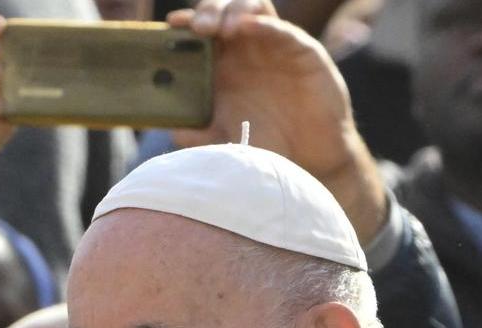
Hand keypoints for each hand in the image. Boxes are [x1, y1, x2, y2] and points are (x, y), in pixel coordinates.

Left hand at [167, 0, 387, 238]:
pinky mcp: (304, 53)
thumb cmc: (264, 146)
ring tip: (221, 30)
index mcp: (220, 65)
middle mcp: (245, 51)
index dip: (187, 21)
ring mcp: (275, 48)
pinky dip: (265, 24)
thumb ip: (198, 134)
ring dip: (234, 11)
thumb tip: (173, 130)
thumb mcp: (222, 141)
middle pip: (223, 11)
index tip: (173, 23)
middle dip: (208, 11)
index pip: (200, 32)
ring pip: (254, 8)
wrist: (308, 160)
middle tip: (198, 27)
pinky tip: (247, 27)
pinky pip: (284, 31)